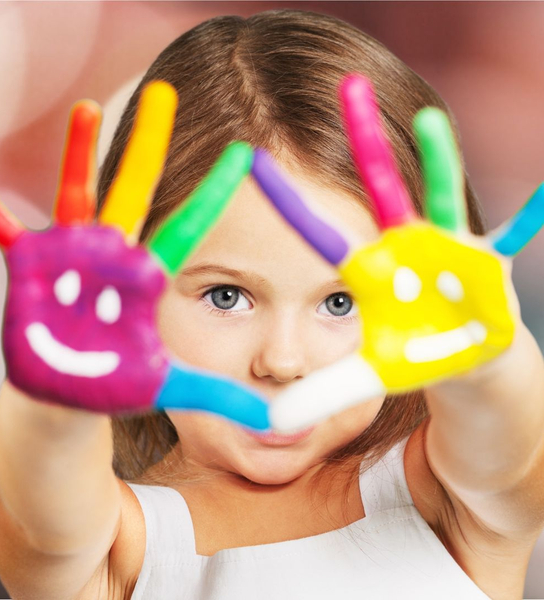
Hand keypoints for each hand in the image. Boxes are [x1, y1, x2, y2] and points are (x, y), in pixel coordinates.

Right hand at [0, 81, 268, 429]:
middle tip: (165, 93)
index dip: (214, 193)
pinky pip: (2, 226)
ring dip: (79, 151)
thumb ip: (219, 395)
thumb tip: (274, 421)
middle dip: (149, 144)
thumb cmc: (120, 383)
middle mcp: (113, 254)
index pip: (189, 227)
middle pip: (135, 190)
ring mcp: (72, 256)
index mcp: (147, 278)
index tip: (243, 156)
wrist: (71, 391)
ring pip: (78, 194)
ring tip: (89, 106)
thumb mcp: (171, 386)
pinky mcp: (32, 266)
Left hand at [251, 74, 543, 430]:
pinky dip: (529, 219)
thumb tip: (274, 421)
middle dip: (365, 139)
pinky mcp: (486, 265)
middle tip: (346, 85)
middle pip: (381, 188)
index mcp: (368, 270)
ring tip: (429, 119)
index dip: (292, 204)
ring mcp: (446, 250)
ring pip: (439, 197)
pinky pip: (509, 240)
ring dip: (438, 161)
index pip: (321, 234)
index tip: (253, 162)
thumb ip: (324, 394)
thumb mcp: (367, 377)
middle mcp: (403, 247)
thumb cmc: (413, 357)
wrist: (463, 361)